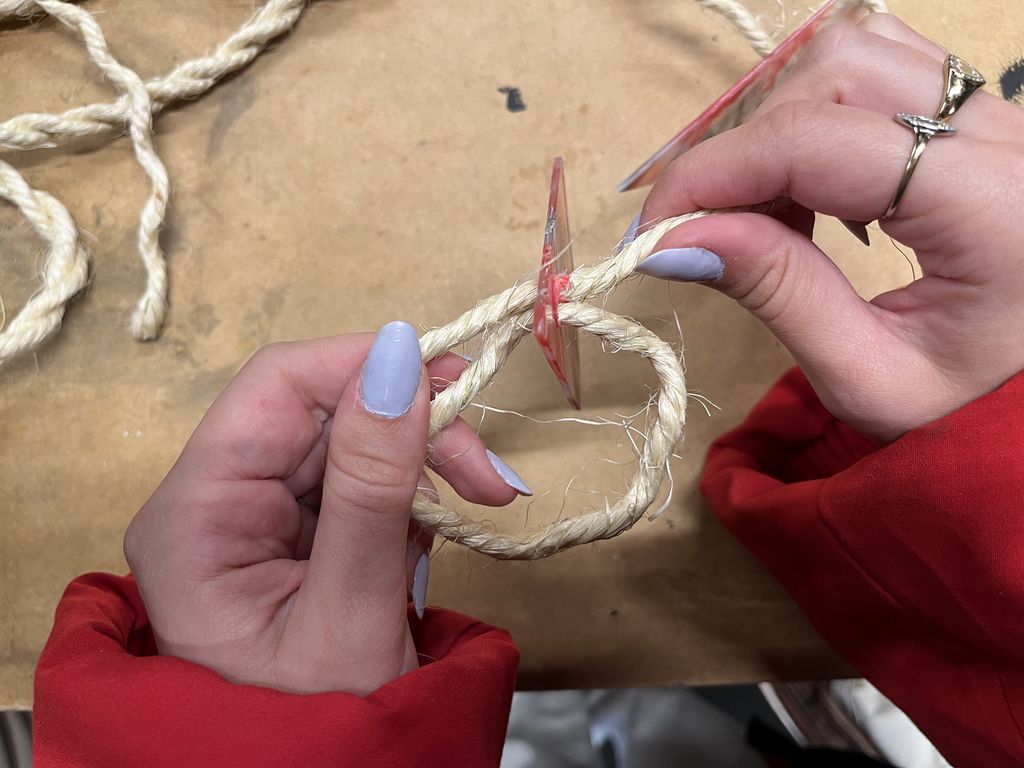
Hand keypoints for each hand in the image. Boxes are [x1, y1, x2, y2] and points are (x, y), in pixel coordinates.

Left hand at [124, 323, 528, 694]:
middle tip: (490, 477)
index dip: (367, 365)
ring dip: (424, 464)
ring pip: (354, 439)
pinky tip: (432, 538)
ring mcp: (259, 517)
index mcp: (196, 516)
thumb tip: (399, 358)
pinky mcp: (299, 532)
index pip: (279, 386)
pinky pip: (364, 480)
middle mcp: (217, 502)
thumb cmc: (315, 735)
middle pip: (324, 408)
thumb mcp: (351, 614)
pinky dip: (412, 498)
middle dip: (415, 428)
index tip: (453, 383)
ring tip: (480, 507)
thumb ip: (373, 487)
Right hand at [634, 14, 1023, 441]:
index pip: (817, 142)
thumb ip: (780, 296)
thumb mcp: (872, 378)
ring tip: (762, 212)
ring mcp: (994, 117)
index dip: (713, 175)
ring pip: (855, 54)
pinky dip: (816, 117)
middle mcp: (1002, 135)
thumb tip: (675, 240)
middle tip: (707, 231)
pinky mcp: (976, 121)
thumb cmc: (975, 409)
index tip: (652, 232)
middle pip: (834, 73)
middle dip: (745, 148)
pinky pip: (879, 73)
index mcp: (989, 204)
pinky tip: (808, 191)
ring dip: (780, 124)